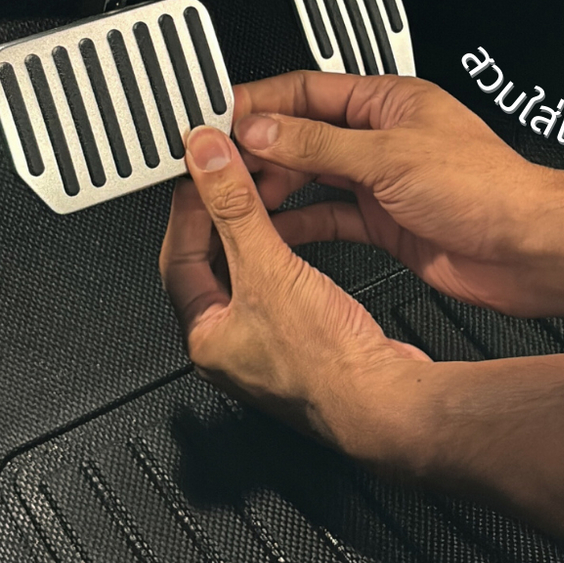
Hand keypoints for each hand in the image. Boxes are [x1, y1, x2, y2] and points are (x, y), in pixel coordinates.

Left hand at [159, 125, 429, 457]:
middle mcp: (229, 342)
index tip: (200, 170)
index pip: (177, 255)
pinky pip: (278, 278)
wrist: (386, 402)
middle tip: (229, 174)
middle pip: (210, 260)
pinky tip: (297, 231)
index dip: (187, 207)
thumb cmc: (327, 366)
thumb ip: (235, 209)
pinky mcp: (300, 335)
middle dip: (220, 214)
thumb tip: (207, 160)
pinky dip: (282, 248)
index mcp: (204, 335)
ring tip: (263, 193)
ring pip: (246, 268)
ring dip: (252, 228)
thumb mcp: (269, 269)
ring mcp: (265, 341)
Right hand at [233, 71, 563, 317]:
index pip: (309, 91)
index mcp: (387, 103)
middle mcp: (381, 138)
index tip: (222, 117)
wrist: (529, 251)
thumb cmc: (487, 190)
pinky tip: (275, 227)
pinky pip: (329, 215)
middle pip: (305, 135)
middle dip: (262, 147)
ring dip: (277, 184)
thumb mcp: (390, 157)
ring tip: (238, 194)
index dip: (262, 102)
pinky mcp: (383, 220)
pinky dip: (301, 220)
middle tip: (221, 162)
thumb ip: (320, 146)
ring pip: (313, 176)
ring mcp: (381, 181)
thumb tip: (264, 130)